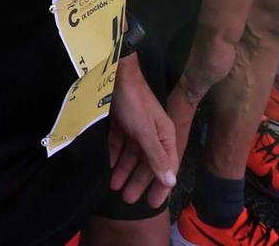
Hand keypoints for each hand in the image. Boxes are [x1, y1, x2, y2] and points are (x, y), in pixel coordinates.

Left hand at [107, 55, 176, 209]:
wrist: (115, 73)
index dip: (161, 187)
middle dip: (137, 182)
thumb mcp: (146, 132)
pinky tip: (108, 167)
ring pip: (131, 156)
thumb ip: (157, 156)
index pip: (166, 168)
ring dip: (123, 171)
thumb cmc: (135, 102)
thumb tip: (171, 181)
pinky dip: (114, 156)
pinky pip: (118, 144)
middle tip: (126, 200)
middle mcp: (153, 134)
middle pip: (147, 164)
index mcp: (165, 137)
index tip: (153, 204)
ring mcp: (136, 128)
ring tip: (113, 187)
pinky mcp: (121, 122)